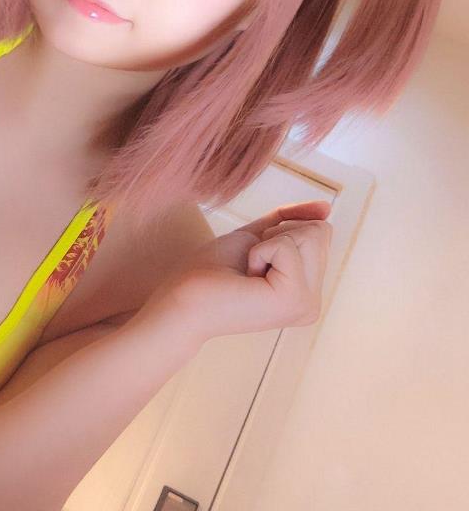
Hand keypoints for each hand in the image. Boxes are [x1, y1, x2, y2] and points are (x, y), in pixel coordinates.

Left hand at [150, 199, 333, 340]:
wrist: (183, 297)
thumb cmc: (212, 270)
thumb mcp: (258, 236)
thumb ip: (291, 220)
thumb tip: (327, 206)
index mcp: (307, 291)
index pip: (320, 231)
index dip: (280, 231)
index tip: (254, 258)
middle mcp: (313, 302)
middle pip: (319, 231)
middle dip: (277, 234)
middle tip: (249, 265)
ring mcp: (307, 304)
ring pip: (309, 235)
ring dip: (267, 242)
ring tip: (247, 272)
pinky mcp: (294, 300)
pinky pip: (286, 245)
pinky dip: (259, 250)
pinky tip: (246, 277)